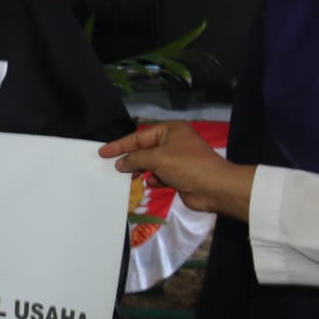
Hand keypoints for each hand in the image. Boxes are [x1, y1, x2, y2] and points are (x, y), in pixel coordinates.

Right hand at [98, 121, 253, 219]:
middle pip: (144, 149)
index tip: (103, 152)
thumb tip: (120, 163)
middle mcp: (173, 142)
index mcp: (170, 130)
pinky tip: (153, 184)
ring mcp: (177, 159)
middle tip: (113, 167)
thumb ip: (135, 158)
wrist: (215, 188)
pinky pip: (159, 175)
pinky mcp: (179, 175)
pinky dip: (154, 179)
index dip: (119, 145)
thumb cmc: (187, 166)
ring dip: (141, 170)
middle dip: (131, 159)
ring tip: (131, 177)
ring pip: (151, 163)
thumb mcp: (157, 158)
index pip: (138, 136)